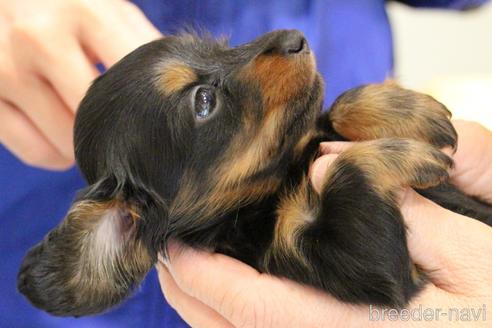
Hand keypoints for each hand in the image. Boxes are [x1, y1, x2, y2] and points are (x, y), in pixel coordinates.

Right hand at [0, 0, 159, 168]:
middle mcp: (39, 38)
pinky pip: (37, 153)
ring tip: (97, 126)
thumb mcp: (110, 12)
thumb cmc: (69, 9)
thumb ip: (142, 46)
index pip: (136, 80)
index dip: (157, 108)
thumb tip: (190, 90)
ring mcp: (5, 68)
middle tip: (130, 129)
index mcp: (87, 12)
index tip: (167, 121)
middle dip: (121, 130)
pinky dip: (60, 156)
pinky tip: (68, 136)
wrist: (9, 0)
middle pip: (101, 118)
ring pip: (69, 144)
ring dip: (90, 146)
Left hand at [156, 120, 491, 326]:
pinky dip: (238, 318)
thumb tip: (324, 169)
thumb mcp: (471, 253)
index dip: (202, 277)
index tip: (173, 248)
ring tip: (191, 269)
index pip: (250, 308)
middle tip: (170, 254)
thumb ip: (400, 210)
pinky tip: (239, 292)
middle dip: (190, 293)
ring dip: (208, 307)